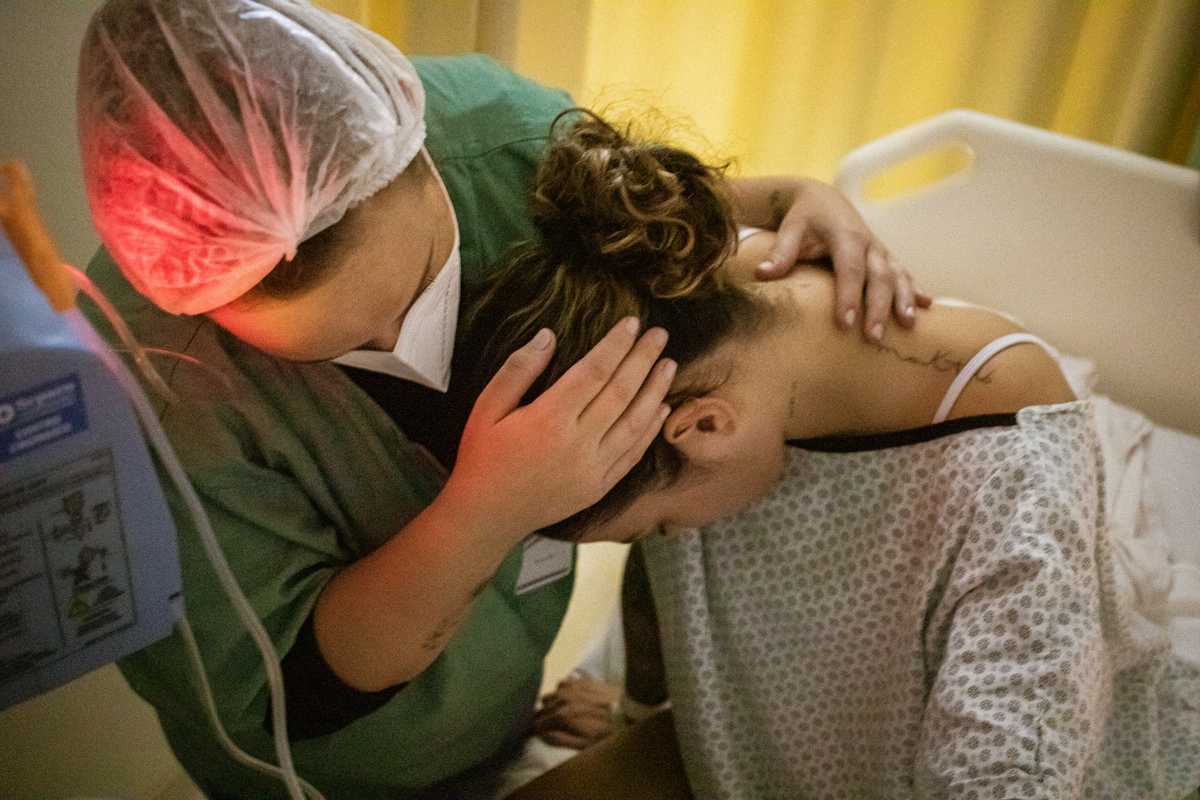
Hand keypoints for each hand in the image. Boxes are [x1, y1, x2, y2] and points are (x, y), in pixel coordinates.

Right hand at [441, 318, 674, 540]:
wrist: (487, 516)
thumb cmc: (482, 457)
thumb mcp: (486, 407)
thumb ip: (517, 370)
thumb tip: (548, 336)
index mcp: (549, 418)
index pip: (594, 371)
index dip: (616, 345)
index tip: (632, 323)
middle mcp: (577, 443)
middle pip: (621, 392)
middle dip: (643, 359)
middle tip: (660, 335)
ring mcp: (593, 468)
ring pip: (635, 423)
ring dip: (655, 391)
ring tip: (669, 365)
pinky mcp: (599, 487)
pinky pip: (633, 455)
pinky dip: (650, 430)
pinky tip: (662, 409)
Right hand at [532, 673, 620, 748]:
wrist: (630, 711)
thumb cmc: (607, 733)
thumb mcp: (584, 745)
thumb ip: (560, 740)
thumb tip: (541, 736)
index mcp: (561, 716)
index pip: (536, 723)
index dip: (531, 731)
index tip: (529, 736)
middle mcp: (562, 698)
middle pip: (540, 708)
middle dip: (541, 718)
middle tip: (545, 727)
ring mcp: (571, 686)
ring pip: (550, 694)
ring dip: (551, 704)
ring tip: (557, 712)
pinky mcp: (581, 679)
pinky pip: (562, 683)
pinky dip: (562, 691)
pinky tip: (569, 697)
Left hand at [733, 176, 930, 340]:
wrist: (821, 200)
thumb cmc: (802, 218)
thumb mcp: (789, 231)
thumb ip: (780, 253)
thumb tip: (762, 274)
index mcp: (845, 236)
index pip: (849, 269)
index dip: (849, 295)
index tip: (845, 322)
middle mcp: (869, 243)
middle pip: (879, 277)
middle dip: (878, 307)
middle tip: (872, 338)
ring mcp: (880, 251)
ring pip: (898, 275)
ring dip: (904, 300)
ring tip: (908, 325)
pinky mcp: (885, 258)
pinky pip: (904, 274)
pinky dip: (915, 290)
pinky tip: (926, 307)